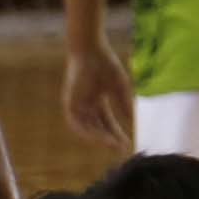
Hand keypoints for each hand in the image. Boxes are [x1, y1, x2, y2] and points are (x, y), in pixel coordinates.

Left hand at [61, 38, 136, 153]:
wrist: (90, 50)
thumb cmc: (105, 64)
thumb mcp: (120, 86)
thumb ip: (124, 102)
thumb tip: (129, 119)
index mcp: (97, 102)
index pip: (108, 123)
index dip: (117, 133)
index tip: (128, 144)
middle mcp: (86, 107)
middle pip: (99, 128)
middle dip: (110, 139)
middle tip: (122, 149)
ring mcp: (77, 106)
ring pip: (88, 129)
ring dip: (100, 138)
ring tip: (114, 144)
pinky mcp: (69, 104)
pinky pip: (76, 123)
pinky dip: (87, 131)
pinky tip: (99, 137)